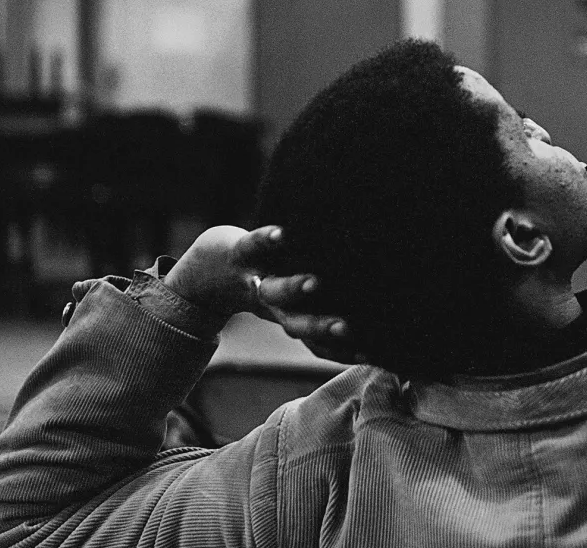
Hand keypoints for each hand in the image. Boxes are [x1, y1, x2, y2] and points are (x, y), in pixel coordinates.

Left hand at [165, 225, 367, 362]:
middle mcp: (274, 306)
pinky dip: (267, 240)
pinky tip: (282, 234)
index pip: (320, 342)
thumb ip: (329, 312)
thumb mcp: (297, 305)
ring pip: (275, 289)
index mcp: (292, 321)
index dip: (343, 350)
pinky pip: (255, 245)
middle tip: (347, 328)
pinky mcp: (243, 251)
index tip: (371, 352)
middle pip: (297, 323)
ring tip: (315, 283)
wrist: (210, 270)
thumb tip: (376, 322)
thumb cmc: (270, 286)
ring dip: (292, 288)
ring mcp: (257, 278)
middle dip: (320, 327)